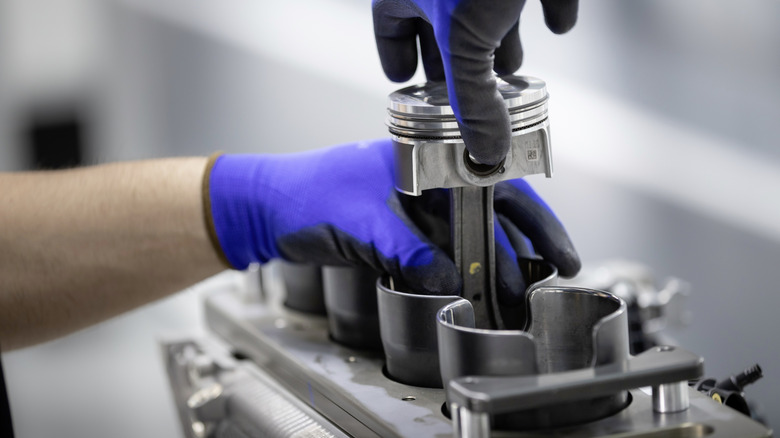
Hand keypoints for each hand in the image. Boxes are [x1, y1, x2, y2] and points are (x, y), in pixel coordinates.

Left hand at [206, 139, 579, 297]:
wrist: (262, 210)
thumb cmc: (304, 195)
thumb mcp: (360, 221)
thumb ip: (407, 251)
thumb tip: (450, 281)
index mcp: (424, 162)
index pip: (492, 185)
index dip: (530, 218)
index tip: (555, 250)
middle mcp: (426, 184)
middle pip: (487, 214)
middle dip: (521, 247)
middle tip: (552, 277)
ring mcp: (413, 211)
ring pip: (466, 238)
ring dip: (490, 266)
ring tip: (516, 296)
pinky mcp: (397, 236)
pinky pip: (439, 255)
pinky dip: (458, 273)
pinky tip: (473, 291)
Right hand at [373, 0, 577, 164]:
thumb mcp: (466, 39)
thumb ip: (474, 101)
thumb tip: (486, 152)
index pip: (390, 27)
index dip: (397, 57)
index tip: (406, 81)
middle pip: (441, 23)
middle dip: (458, 58)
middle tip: (464, 88)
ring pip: (486, 4)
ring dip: (501, 37)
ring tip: (508, 66)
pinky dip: (548, 4)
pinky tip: (560, 22)